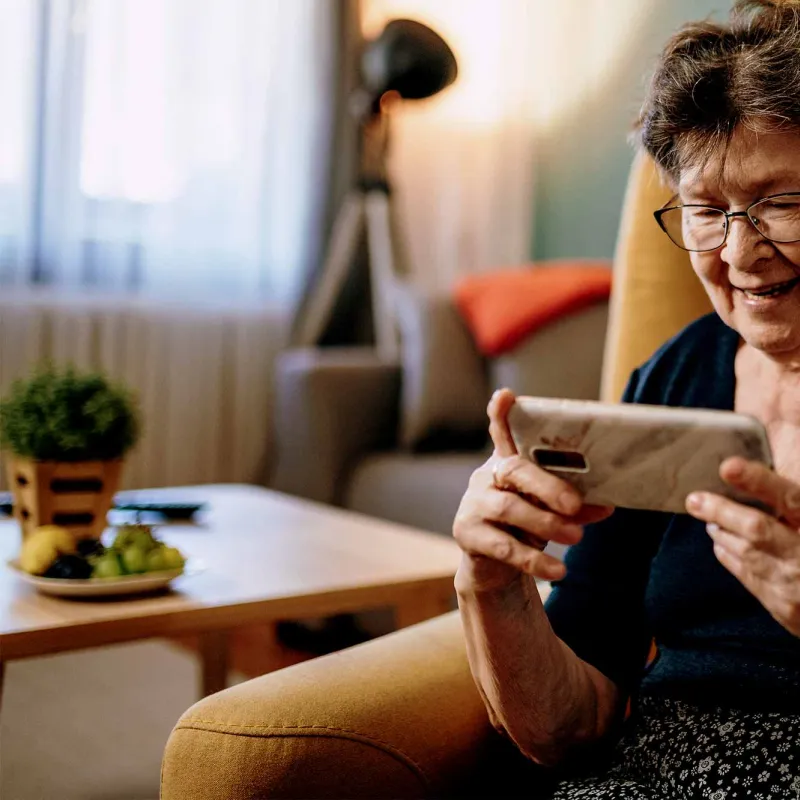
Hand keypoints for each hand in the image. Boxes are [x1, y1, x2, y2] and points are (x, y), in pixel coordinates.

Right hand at [453, 388, 613, 593]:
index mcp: (507, 463)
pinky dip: (534, 559)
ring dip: (545, 522)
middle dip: (547, 485)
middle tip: (575, 504)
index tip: (505, 396)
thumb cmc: (525, 527)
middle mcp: (486, 477)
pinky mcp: (468, 535)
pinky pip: (504, 547)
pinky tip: (558, 570)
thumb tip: (606, 505)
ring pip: (508, 508)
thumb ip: (575, 505)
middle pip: (513, 470)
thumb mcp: (551, 511)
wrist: (495, 568)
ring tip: (576, 537)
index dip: (501, 414)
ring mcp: (473, 505)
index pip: (502, 432)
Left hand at [686, 457, 799, 637]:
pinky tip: (722, 539)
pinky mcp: (781, 606)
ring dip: (721, 530)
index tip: (729, 466)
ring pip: (744, 551)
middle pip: (756, 529)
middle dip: (721, 511)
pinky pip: (746, 574)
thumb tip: (777, 453)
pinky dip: (728, 553)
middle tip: (695, 498)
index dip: (759, 481)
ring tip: (707, 513)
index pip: (791, 497)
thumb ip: (794, 499)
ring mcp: (794, 584)